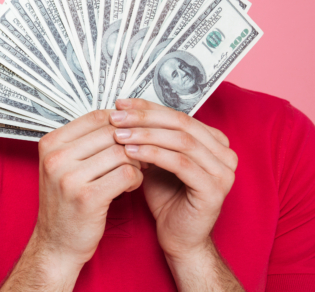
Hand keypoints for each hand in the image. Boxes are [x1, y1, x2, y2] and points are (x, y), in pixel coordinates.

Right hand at [30, 110, 142, 271]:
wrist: (56, 243)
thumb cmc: (65, 203)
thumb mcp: (63, 166)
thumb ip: (84, 142)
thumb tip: (119, 117)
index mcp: (50, 143)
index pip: (95, 116)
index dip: (120, 122)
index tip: (130, 134)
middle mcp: (56, 157)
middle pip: (111, 133)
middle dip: (132, 143)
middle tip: (139, 155)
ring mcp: (69, 177)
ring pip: (122, 153)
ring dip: (136, 162)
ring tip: (133, 173)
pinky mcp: (88, 198)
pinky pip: (127, 174)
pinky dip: (136, 178)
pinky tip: (129, 186)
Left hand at [110, 98, 237, 263]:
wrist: (178, 237)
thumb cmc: (166, 197)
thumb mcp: (156, 159)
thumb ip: (150, 136)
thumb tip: (123, 109)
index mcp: (214, 141)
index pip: (178, 114)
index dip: (147, 106)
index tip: (120, 103)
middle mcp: (225, 154)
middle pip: (180, 123)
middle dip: (144, 117)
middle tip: (116, 116)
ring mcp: (223, 172)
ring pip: (181, 141)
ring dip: (145, 134)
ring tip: (118, 134)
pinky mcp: (214, 190)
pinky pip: (181, 163)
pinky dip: (154, 154)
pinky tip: (131, 151)